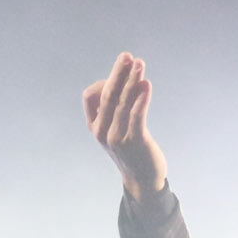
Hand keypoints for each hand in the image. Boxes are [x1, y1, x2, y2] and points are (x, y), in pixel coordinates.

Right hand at [82, 52, 167, 198]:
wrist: (143, 181)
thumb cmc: (132, 151)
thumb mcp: (117, 130)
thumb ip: (115, 110)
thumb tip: (121, 81)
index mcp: (95, 127)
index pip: (91, 96)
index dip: (104, 82)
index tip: (122, 78)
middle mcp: (102, 131)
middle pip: (107, 94)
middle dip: (118, 73)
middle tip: (127, 56)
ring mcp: (117, 137)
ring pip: (123, 101)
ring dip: (132, 80)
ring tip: (140, 63)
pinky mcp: (134, 141)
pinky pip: (136, 115)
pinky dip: (141, 98)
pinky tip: (146, 85)